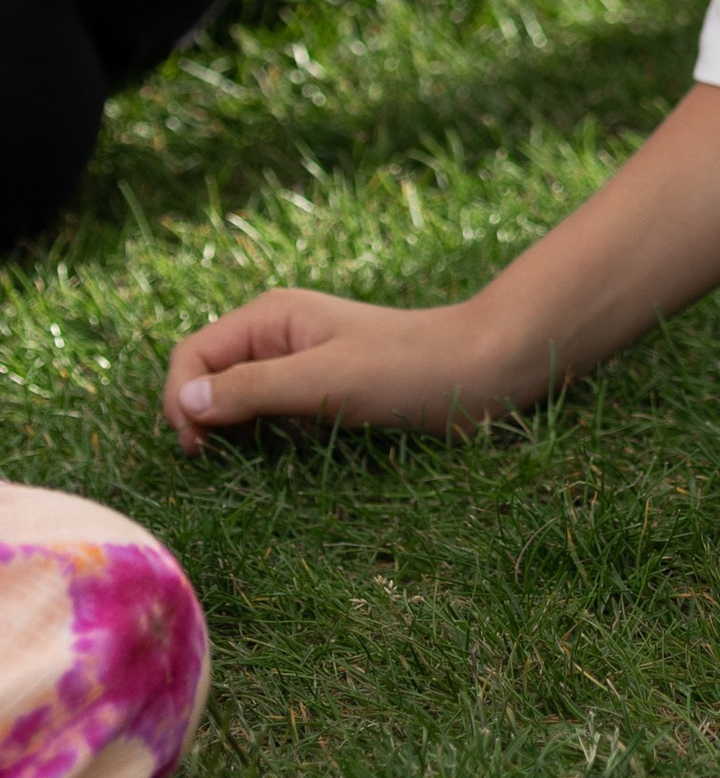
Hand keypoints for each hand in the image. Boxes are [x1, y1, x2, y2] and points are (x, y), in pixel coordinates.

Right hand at [163, 289, 508, 451]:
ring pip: (234, 398)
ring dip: (226, 428)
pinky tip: (265, 456)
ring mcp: (298, 364)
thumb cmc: (406, 368)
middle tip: (212, 459)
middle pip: (207, 375)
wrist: (479, 371)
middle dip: (198, 415)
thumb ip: (253, 389)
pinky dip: (256, 434)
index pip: (192, 354)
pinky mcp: (319, 392)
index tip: (197, 446)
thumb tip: (186, 403)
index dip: (181, 398)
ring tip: (233, 461)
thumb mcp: (324, 379)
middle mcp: (277, 335)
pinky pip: (267, 413)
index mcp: (271, 317)